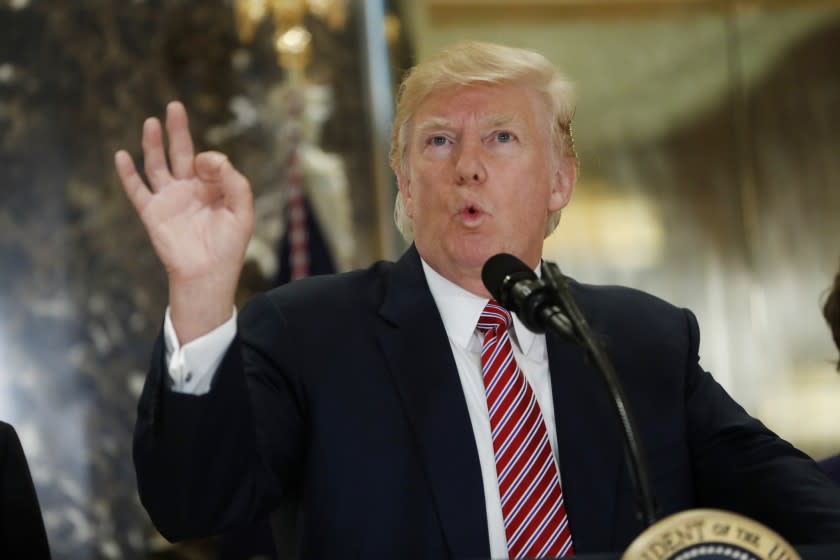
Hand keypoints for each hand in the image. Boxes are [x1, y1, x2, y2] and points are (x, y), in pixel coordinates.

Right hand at [115, 101, 254, 341]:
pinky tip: (122, 155)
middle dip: (178, 130)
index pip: (208, 161)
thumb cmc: (229, 246)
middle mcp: (189, 189)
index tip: (214, 168)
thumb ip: (235, 182)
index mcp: (212, 188)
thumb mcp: (242, 211)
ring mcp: (169, 199)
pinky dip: (128, 174)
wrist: (208, 274)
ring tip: (151, 122)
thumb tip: (212, 158)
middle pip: (180, 152)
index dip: (212, 161)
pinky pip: (137, 190)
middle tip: (175, 106)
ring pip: (158, 165)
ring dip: (154, 144)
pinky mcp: (153, 213)